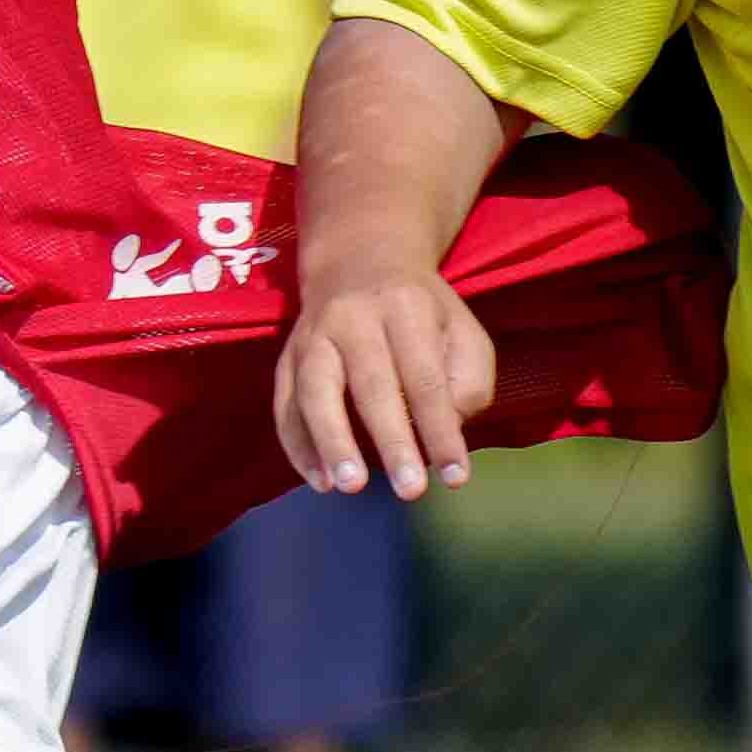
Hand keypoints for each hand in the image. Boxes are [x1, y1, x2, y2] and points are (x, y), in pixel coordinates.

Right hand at [276, 256, 494, 499]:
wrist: (359, 261)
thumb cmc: (422, 312)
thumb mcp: (463, 330)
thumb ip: (468, 380)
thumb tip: (449, 429)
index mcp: (406, 307)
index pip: (425, 377)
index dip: (441, 429)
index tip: (456, 476)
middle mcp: (353, 318)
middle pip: (371, 385)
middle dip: (392, 441)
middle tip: (410, 491)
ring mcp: (312, 336)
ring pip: (315, 391)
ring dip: (331, 442)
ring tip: (349, 486)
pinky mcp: (286, 357)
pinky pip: (284, 404)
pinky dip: (297, 445)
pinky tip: (319, 480)